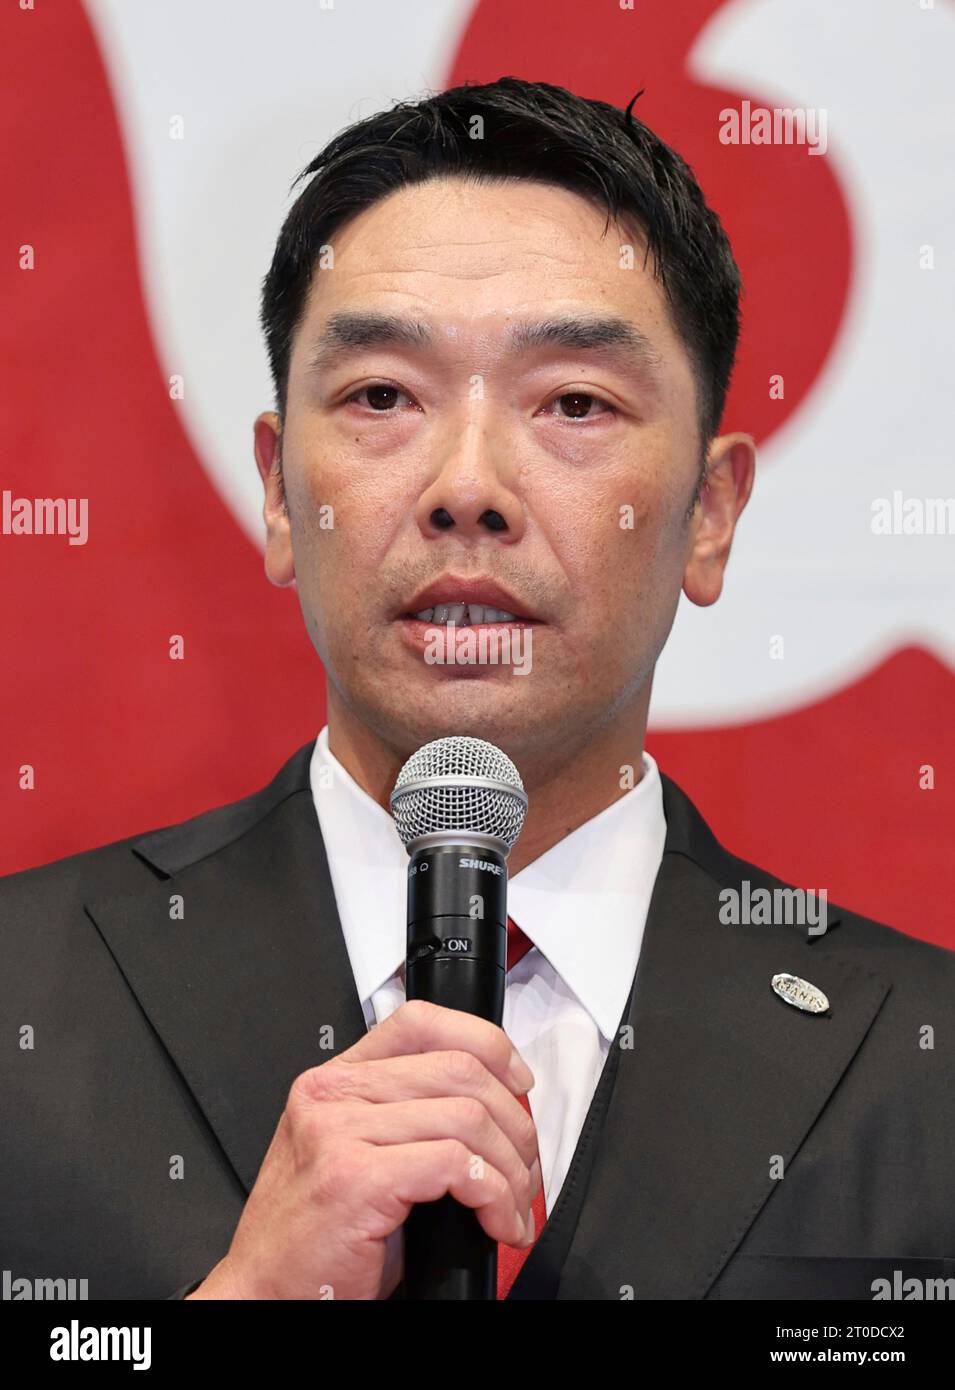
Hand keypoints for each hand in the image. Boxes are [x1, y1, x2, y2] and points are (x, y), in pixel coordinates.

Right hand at [186, 999, 539, 1299]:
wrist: (263, 1293)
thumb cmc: (316, 1237)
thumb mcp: (355, 1154)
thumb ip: (402, 1115)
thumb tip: (489, 1104)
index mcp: (334, 1080)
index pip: (420, 1021)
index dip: (485, 1042)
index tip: (517, 1080)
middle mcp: (332, 1095)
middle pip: (458, 1070)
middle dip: (513, 1122)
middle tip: (524, 1169)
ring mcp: (339, 1133)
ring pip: (467, 1118)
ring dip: (510, 1168)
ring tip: (513, 1203)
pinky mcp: (355, 1179)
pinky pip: (456, 1166)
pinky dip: (494, 1196)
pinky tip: (497, 1222)